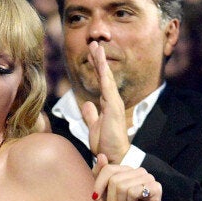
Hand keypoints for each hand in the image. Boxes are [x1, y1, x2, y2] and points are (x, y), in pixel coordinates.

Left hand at [81, 41, 129, 163]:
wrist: (114, 156)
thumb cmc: (106, 144)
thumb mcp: (94, 127)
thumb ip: (91, 115)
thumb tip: (87, 104)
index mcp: (107, 104)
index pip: (101, 81)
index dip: (96, 67)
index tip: (91, 53)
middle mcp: (112, 101)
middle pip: (104, 75)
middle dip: (98, 59)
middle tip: (94, 43)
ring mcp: (114, 103)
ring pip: (106, 78)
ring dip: (101, 62)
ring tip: (97, 47)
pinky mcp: (114, 108)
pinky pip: (108, 88)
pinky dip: (104, 75)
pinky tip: (101, 64)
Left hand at [92, 154, 161, 200]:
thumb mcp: (104, 192)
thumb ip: (100, 174)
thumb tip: (101, 155)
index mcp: (126, 170)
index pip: (108, 169)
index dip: (99, 184)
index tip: (95, 198)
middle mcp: (138, 171)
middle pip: (114, 179)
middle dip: (110, 199)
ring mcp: (148, 178)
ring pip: (123, 186)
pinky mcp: (156, 188)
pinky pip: (134, 191)